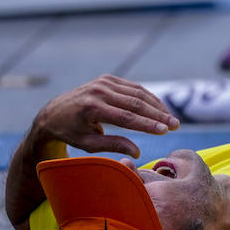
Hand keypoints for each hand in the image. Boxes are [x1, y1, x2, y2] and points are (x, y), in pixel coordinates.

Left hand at [31, 75, 179, 158]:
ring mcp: (103, 82)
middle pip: (136, 103)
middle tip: (176, 125)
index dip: (148, 124)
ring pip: (138, 93)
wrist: (53, 113)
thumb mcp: (88, 144)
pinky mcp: (108, 78)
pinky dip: (148, 98)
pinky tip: (160, 108)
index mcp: (91, 108)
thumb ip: (113, 145)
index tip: (165, 131)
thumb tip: (137, 151)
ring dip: (157, 106)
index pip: (126, 117)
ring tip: (172, 119)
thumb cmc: (71, 133)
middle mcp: (98, 91)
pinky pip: (133, 88)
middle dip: (158, 115)